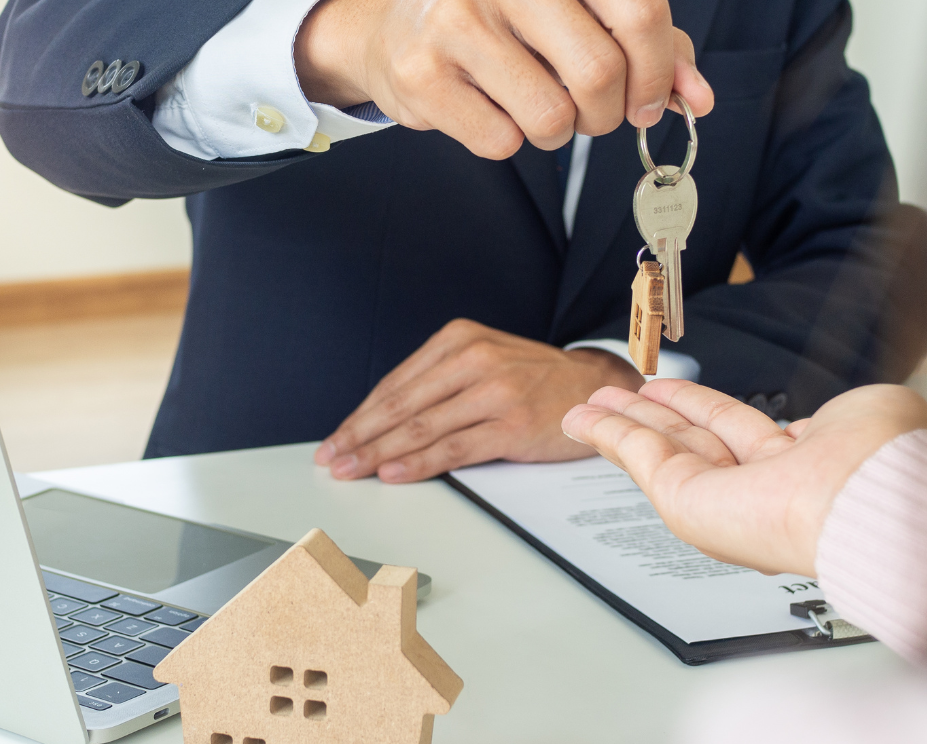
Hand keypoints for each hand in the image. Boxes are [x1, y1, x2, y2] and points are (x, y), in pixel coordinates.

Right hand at [294, 0, 714, 158]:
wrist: (393, 28)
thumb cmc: (503, 21)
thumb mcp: (579, 13)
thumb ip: (647, 45)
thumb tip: (697, 97)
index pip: (638, 10)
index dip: (656, 71)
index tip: (647, 100)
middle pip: (599, 73)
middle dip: (606, 113)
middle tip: (591, 113)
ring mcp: (457, 22)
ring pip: (551, 118)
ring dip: (555, 132)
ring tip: (531, 104)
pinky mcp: (421, 74)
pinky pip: (501, 141)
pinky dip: (506, 140)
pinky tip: (486, 108)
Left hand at [313, 319, 644, 482]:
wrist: (595, 387)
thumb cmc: (533, 381)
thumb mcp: (483, 362)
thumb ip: (438, 383)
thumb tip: (382, 421)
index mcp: (459, 339)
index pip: (396, 383)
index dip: (360, 415)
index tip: (336, 439)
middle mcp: (475, 359)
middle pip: (402, 404)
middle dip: (360, 436)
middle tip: (331, 459)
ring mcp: (495, 391)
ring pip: (422, 427)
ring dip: (379, 453)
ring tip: (352, 470)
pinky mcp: (513, 424)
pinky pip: (455, 447)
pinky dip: (419, 463)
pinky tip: (394, 473)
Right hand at [562, 380, 926, 575]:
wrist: (872, 503)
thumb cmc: (883, 466)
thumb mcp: (867, 413)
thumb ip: (837, 413)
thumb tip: (813, 425)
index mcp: (798, 467)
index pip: (735, 430)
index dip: (698, 407)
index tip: (668, 390)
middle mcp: (754, 489)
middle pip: (686, 440)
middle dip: (647, 414)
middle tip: (615, 397)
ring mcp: (717, 499)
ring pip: (656, 449)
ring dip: (617, 424)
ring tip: (587, 405)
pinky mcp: (686, 503)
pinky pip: (640, 458)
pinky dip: (607, 435)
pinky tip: (585, 418)